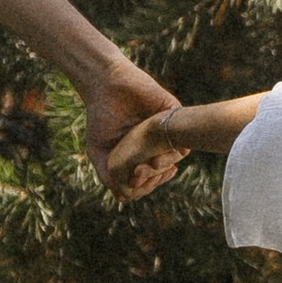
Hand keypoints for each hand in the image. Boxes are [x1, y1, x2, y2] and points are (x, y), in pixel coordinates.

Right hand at [80, 57, 181, 195]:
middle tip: (141, 173)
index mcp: (141, 155)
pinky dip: (173, 144)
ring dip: (165, 165)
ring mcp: (165, 129)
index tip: (134, 180)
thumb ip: (107, 174)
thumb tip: (123, 197)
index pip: (151, 179)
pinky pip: (183, 133)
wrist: (105, 84)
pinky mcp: (172, 112)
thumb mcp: (98, 150)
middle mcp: (156, 145)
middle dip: (155, 178)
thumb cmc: (100, 117)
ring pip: (177, 155)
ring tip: (150, 163)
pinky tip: (158, 148)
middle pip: (165, 171)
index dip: (145, 186)